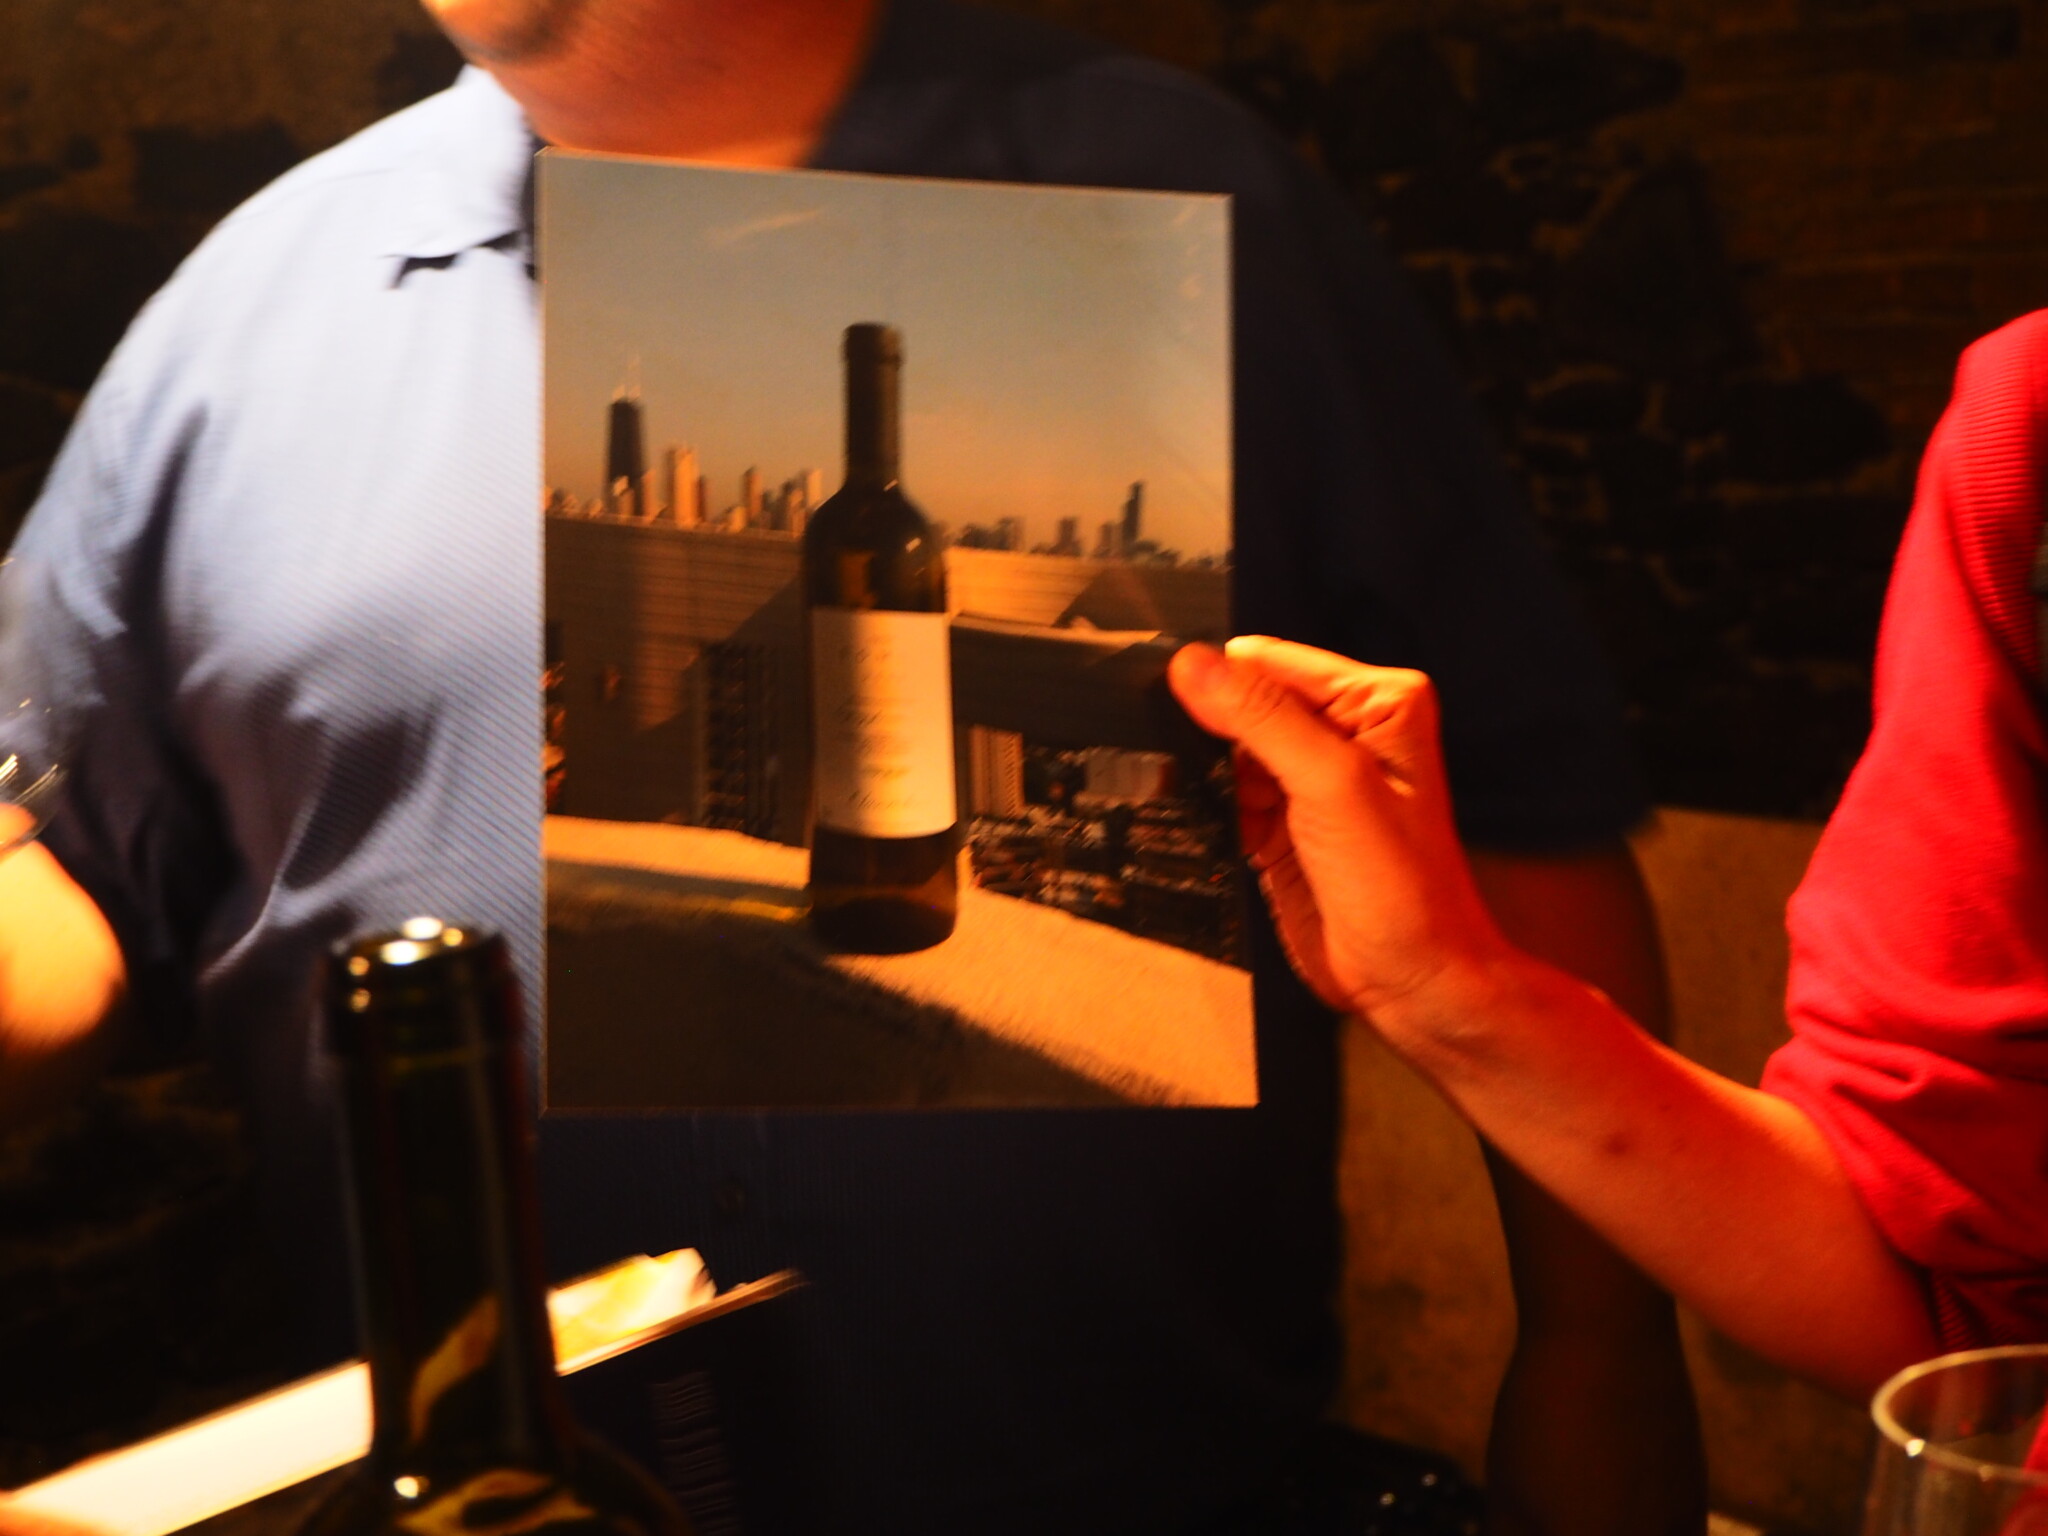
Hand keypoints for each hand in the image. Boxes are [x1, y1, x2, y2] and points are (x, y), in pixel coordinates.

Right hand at [1167, 637, 1507, 1021]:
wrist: (1409, 979)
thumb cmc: (1405, 890)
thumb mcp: (1332, 784)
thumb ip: (1263, 719)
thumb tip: (1195, 665)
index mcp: (1375, 701)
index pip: (1271, 662)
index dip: (1223, 683)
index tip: (1182, 706)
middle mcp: (1343, 731)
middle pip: (1243, 702)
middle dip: (1213, 732)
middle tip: (1209, 770)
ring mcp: (1307, 779)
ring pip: (1225, 751)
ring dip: (1209, 775)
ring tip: (1224, 809)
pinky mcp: (1278, 822)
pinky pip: (1223, 795)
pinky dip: (1210, 809)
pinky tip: (1222, 831)